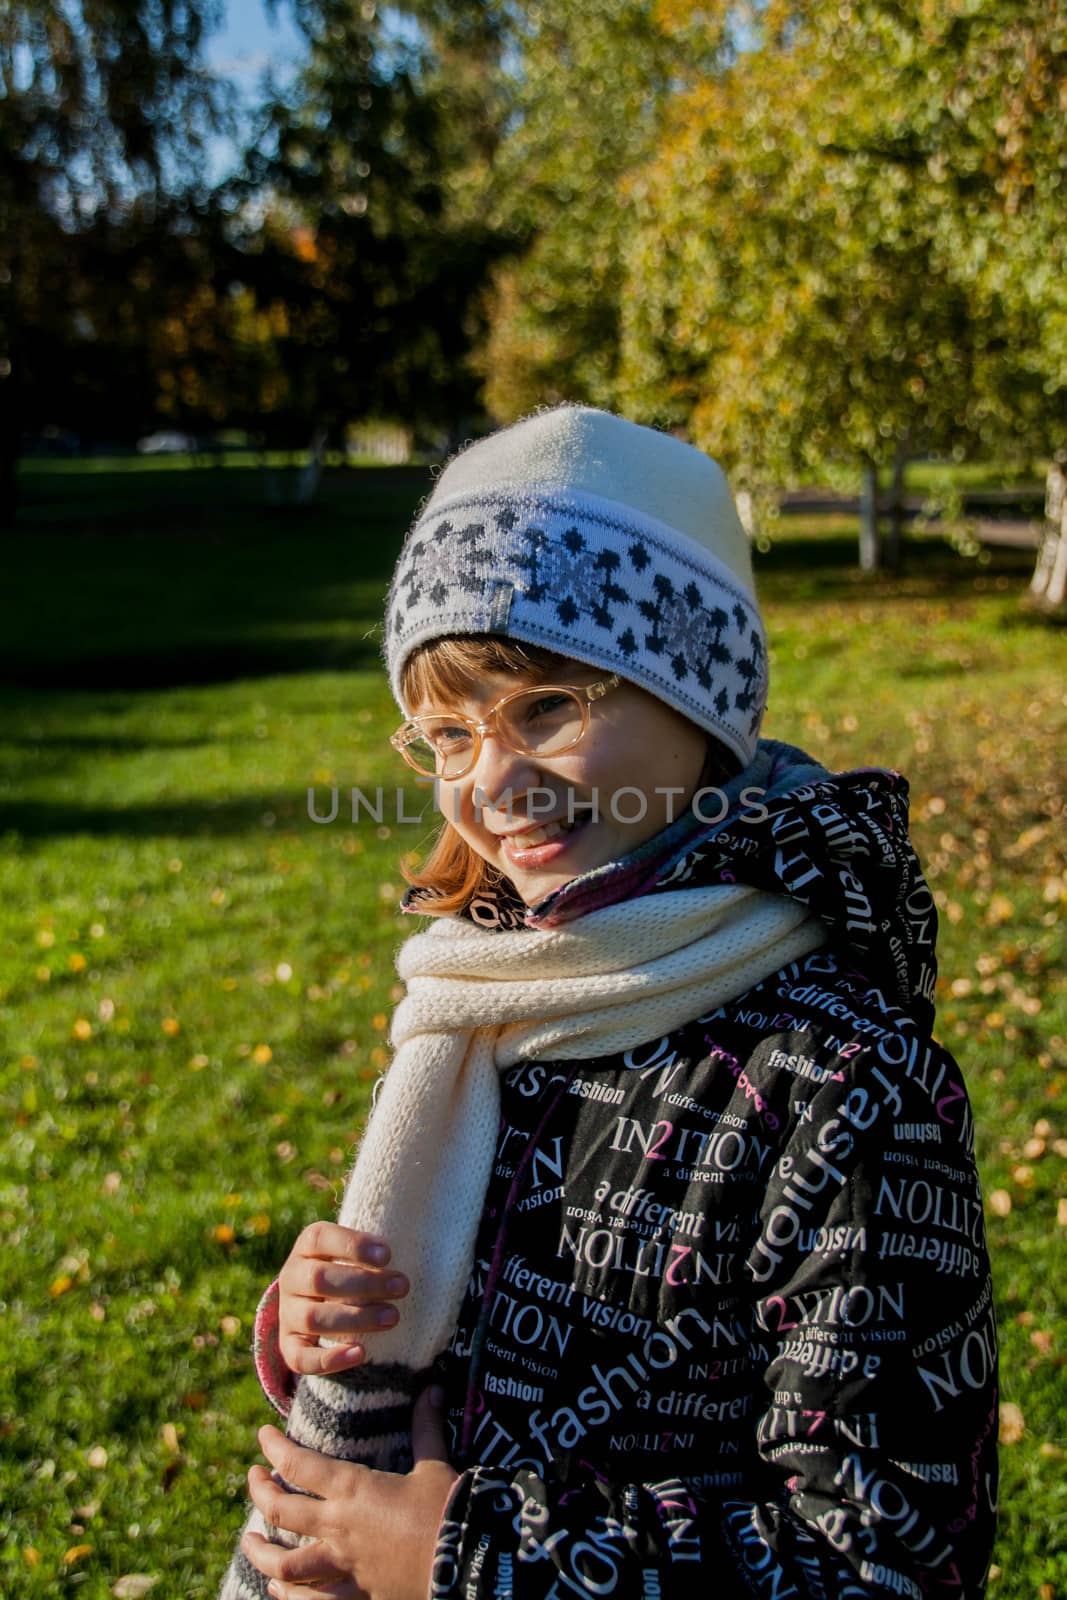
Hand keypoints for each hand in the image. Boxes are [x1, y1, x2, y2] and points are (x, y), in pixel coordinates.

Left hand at [242, 1386, 457, 1599]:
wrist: (464, 1563)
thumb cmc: (447, 1510)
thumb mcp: (435, 1465)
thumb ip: (426, 1427)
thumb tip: (433, 1388)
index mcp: (354, 1490)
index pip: (300, 1464)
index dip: (275, 1447)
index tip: (263, 1435)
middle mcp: (339, 1527)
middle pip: (282, 1511)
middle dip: (260, 1493)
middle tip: (253, 1478)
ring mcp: (344, 1567)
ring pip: (286, 1565)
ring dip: (261, 1553)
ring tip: (250, 1542)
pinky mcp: (356, 1596)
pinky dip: (290, 1596)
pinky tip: (279, 1590)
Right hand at [278, 1222, 408, 1375]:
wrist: (309, 1300)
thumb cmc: (346, 1268)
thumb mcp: (351, 1251)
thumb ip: (372, 1250)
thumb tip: (414, 1248)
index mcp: (307, 1247)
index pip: (320, 1238)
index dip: (353, 1245)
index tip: (388, 1255)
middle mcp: (291, 1277)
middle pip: (320, 1279)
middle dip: (365, 1284)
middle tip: (402, 1287)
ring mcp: (288, 1313)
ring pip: (314, 1318)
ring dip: (356, 1319)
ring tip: (393, 1317)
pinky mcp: (289, 1345)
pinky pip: (302, 1358)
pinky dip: (330, 1359)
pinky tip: (360, 1354)